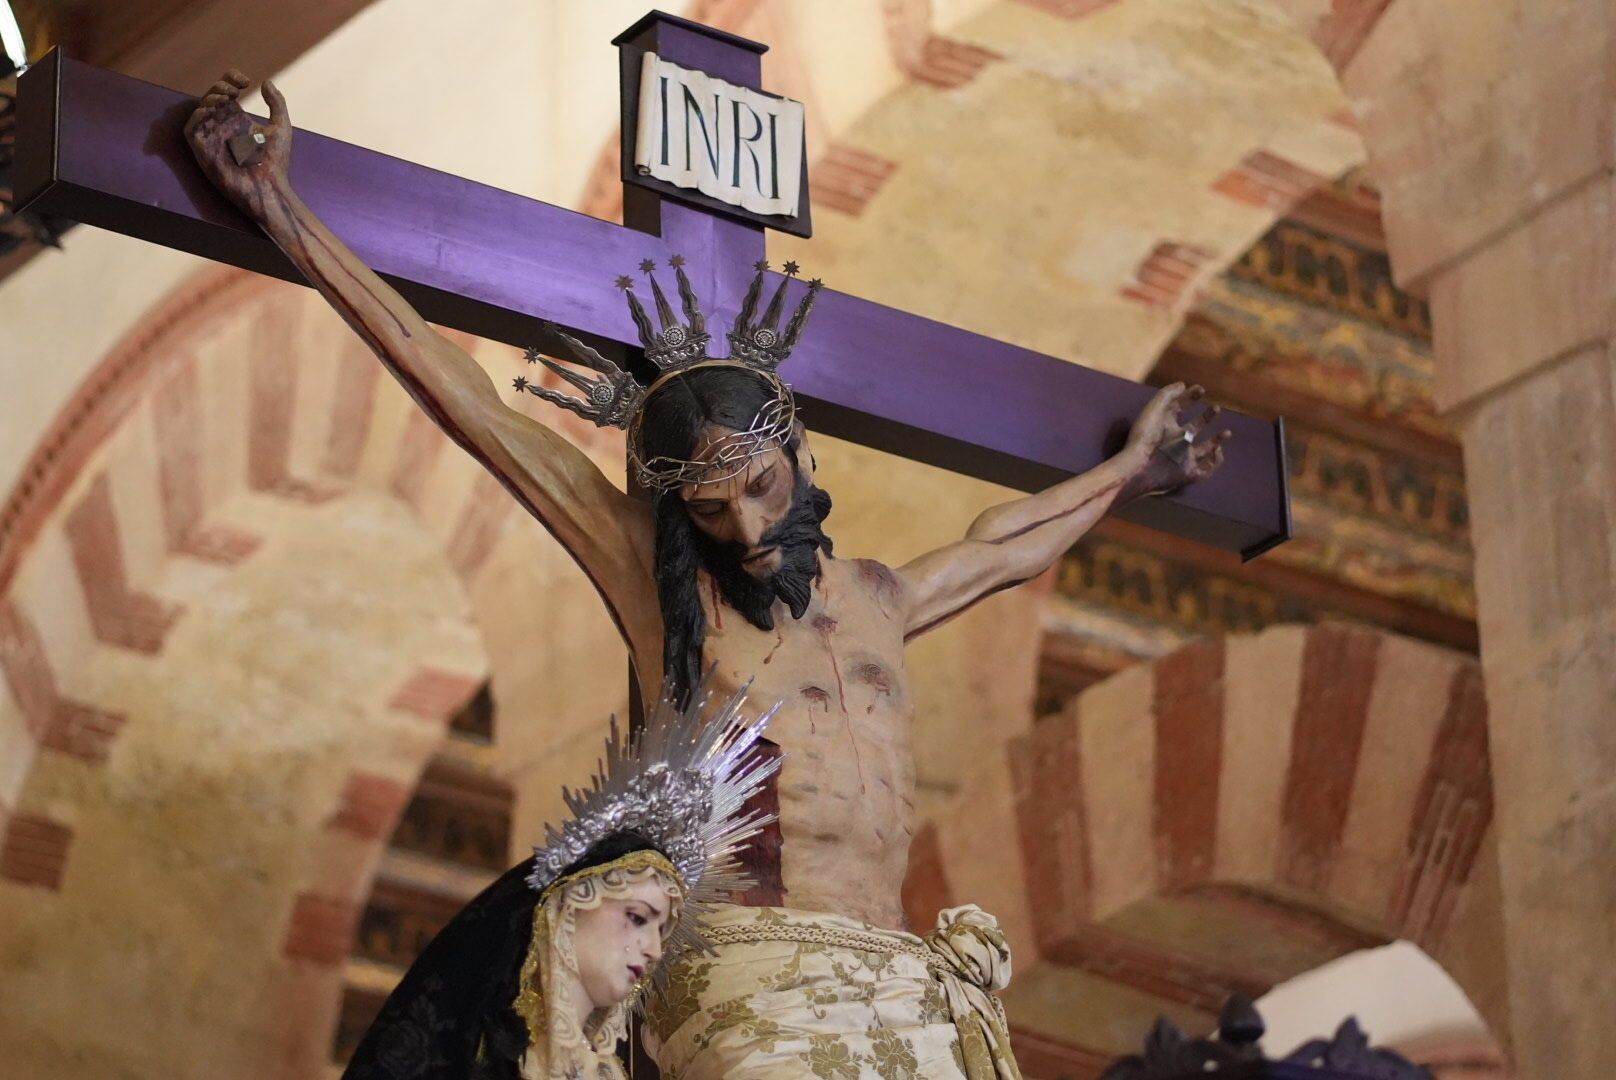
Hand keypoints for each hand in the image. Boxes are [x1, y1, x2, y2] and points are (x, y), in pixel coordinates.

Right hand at [183, 70, 292, 214]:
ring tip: (227, 99)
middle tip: (235, 91)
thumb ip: (276, 103)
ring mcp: (211, 137)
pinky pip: (190, 129)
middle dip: (220, 87)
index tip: (245, 81)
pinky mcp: (203, 151)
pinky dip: (197, 116)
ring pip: (200, 109)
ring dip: (210, 99)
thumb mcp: (281, 127)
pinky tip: (212, 112)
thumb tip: (266, 81)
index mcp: (237, 119)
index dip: (230, 79)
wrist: (269, 188)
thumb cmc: (276, 162)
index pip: (225, 92)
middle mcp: (222, 125)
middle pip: (212, 97)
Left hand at [1120, 382, 1229, 498]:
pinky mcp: (1188, 473)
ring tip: (1227, 432)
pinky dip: (1215, 462)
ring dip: (1217, 440)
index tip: (1201, 389)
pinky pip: (1206, 470)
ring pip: (1204, 449)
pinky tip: (1218, 451)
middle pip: (1195, 427)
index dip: (1190, 397)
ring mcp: (1183, 457)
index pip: (1179, 408)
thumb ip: (1168, 394)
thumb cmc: (1145, 436)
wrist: (1139, 467)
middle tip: (1216, 408)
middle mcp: (1176, 441)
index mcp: (1165, 425)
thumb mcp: (1154, 409)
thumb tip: (1183, 384)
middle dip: (1207, 417)